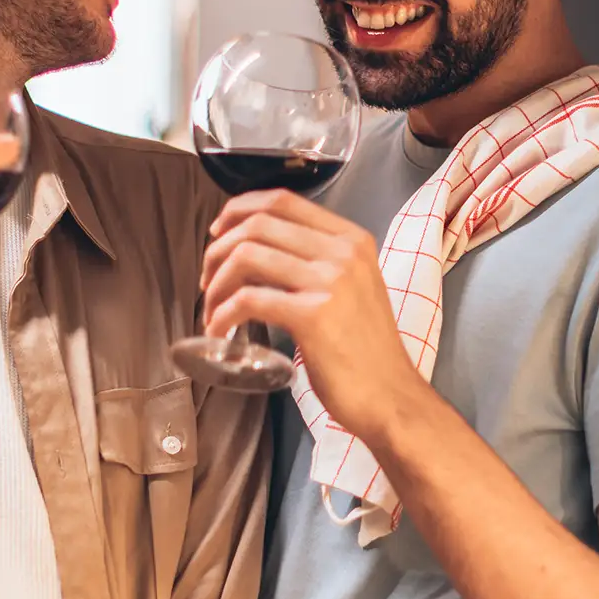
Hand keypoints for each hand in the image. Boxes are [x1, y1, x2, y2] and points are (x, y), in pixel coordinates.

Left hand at [200, 190, 429, 439]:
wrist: (391, 397)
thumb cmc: (367, 352)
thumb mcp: (351, 289)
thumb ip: (315, 264)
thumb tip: (257, 255)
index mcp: (352, 240)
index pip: (283, 200)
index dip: (240, 210)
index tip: (219, 232)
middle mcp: (343, 252)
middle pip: (259, 224)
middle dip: (219, 248)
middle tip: (207, 278)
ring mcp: (330, 282)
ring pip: (248, 255)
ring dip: (217, 281)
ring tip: (211, 307)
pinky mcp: (313, 316)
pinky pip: (249, 299)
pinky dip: (223, 312)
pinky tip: (218, 330)